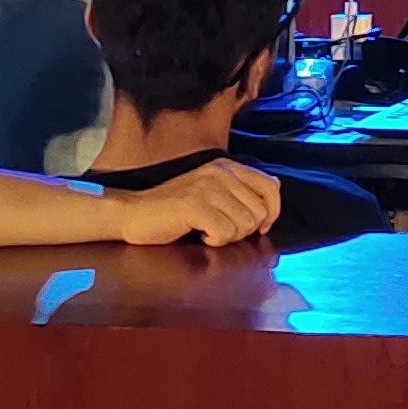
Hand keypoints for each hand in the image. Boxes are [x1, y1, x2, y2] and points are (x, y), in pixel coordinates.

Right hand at [101, 157, 282, 246]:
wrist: (134, 214)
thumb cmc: (174, 209)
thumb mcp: (212, 191)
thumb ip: (241, 189)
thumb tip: (274, 191)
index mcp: (227, 166)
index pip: (271, 187)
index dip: (271, 212)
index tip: (257, 227)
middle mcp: (220, 172)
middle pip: (259, 212)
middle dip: (245, 230)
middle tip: (221, 229)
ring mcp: (206, 187)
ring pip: (244, 225)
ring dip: (228, 236)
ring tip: (207, 230)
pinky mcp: (193, 205)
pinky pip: (224, 233)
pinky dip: (213, 241)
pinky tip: (198, 234)